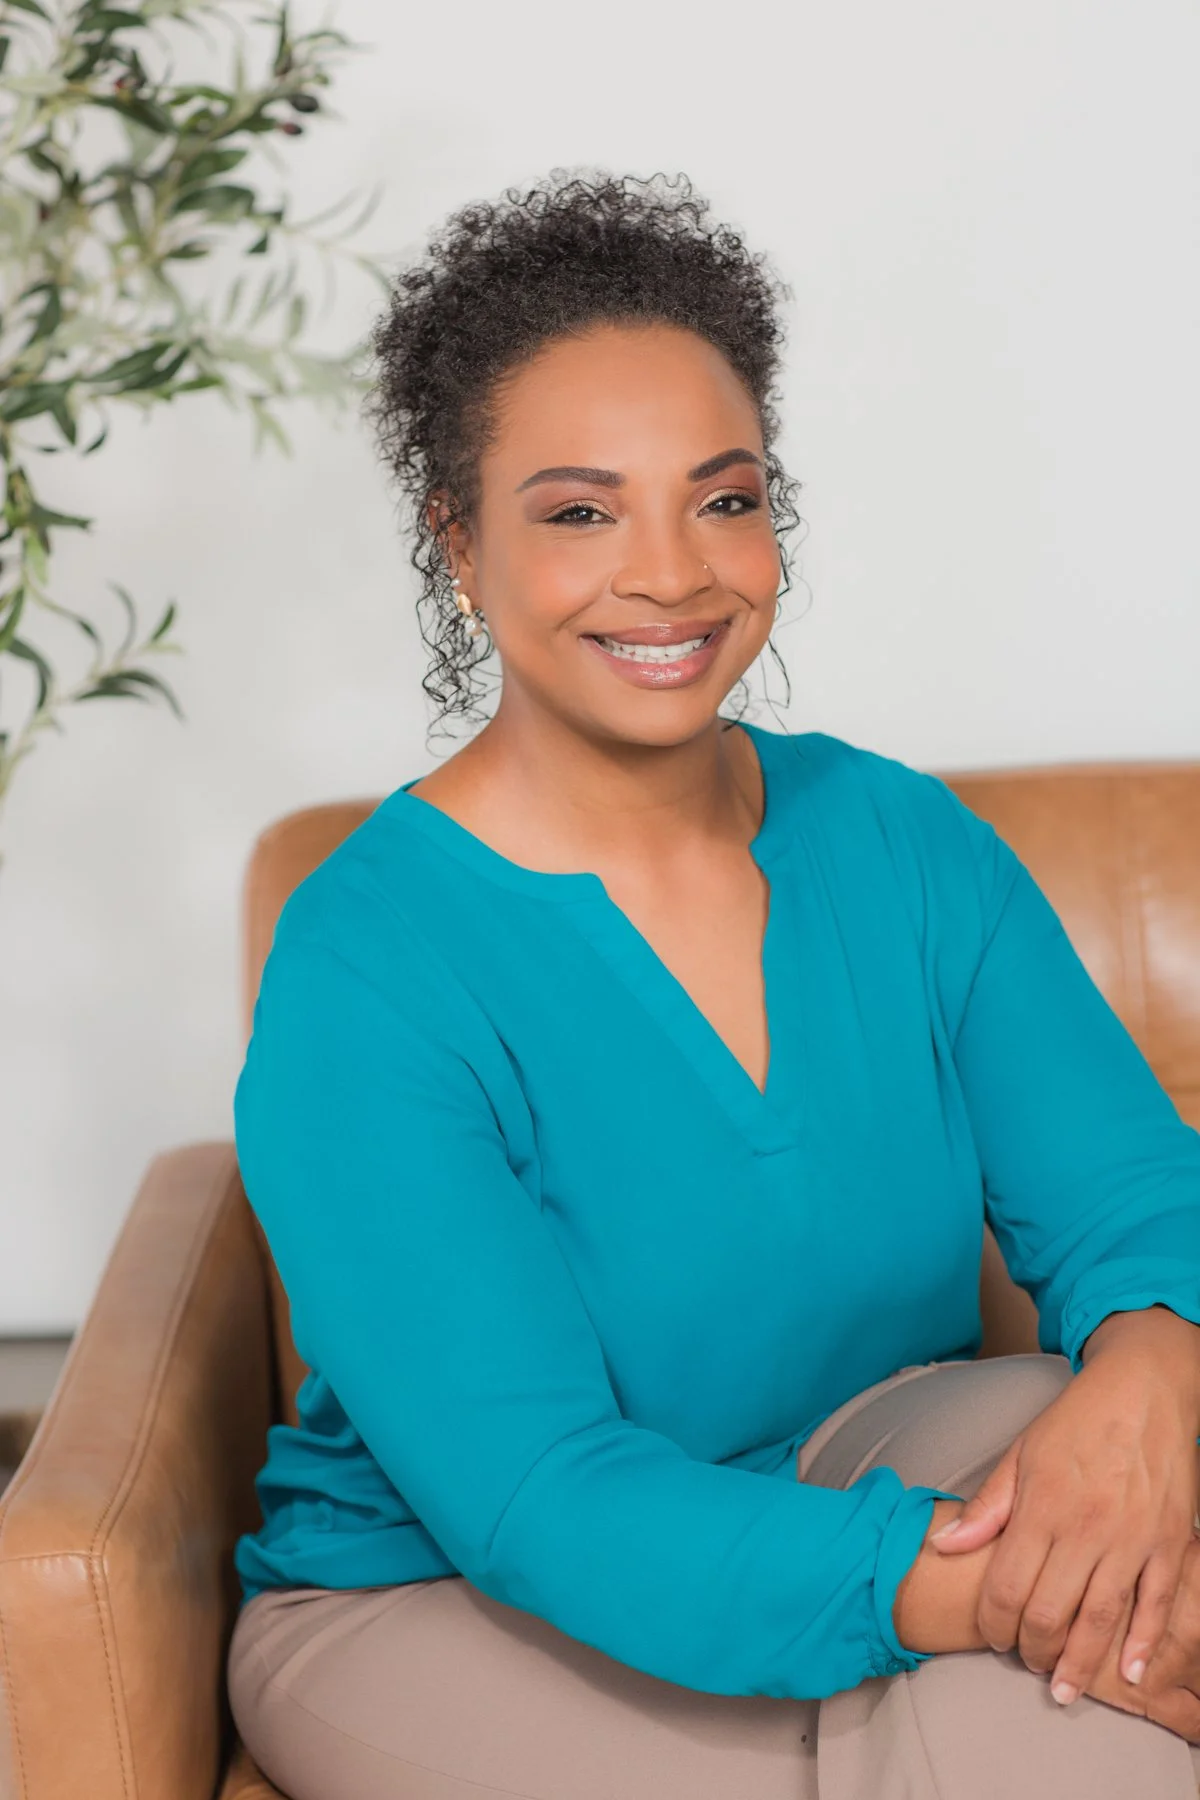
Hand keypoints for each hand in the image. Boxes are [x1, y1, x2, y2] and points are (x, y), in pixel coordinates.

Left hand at [927, 1311, 1199, 1701]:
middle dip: (1032, 1648)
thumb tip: (945, 1545)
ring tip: (1063, 1689)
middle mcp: (1087, 1527)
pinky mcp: (1170, 1542)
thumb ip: (987, 1506)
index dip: (994, 1622)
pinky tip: (1128, 1673)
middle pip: (1050, 1611)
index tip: (992, 1636)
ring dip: (1080, 1662)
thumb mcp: (1022, 1453)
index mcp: (1043, 1505)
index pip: (1007, 1585)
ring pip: (1102, 1618)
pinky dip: (1144, 1643)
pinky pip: (1158, 1604)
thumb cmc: (1078, 1420)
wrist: (1145, 1389)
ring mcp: (1132, 1538)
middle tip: (1026, 1662)